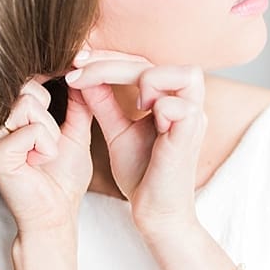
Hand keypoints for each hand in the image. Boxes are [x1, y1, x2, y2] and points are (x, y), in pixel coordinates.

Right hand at [0, 74, 94, 233]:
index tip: (61, 97)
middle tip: (49, 143)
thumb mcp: (75, 133)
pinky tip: (37, 163)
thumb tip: (83, 73)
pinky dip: (45, 147)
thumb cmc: (63, 179)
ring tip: (44, 154)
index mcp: (7, 118)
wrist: (56, 215)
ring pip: (27, 104)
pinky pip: (30, 130)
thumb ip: (77, 103)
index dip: (47, 83)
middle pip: (26, 88)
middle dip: (49, 113)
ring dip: (49, 132)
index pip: (26, 81)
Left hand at [65, 48, 206, 234]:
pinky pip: (183, 108)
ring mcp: (194, 120)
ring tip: (126, 101)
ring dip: (148, 79)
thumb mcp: (117, 131)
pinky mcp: (191, 138)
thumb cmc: (142, 173)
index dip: (109, 57)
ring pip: (186, 74)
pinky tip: (141, 114)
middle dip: (114, 62)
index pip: (142, 62)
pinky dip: (160, 105)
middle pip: (158, 62)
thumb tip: (83, 76)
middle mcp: (187, 104)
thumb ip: (104, 103)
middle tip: (80, 71)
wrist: (154, 211)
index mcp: (171, 99)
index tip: (76, 61)